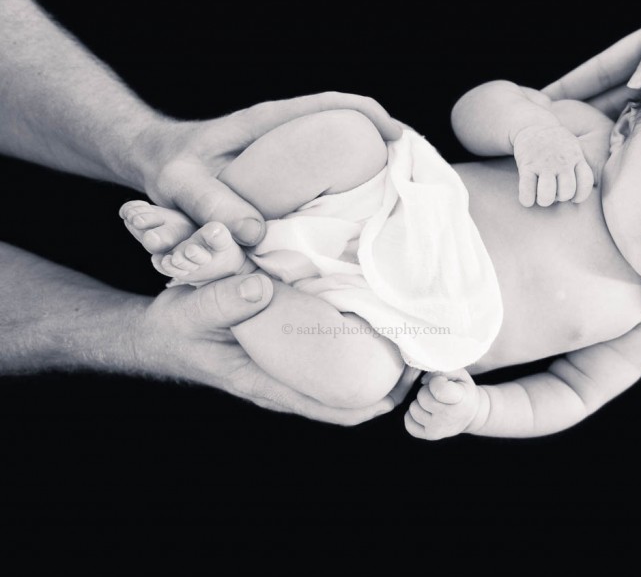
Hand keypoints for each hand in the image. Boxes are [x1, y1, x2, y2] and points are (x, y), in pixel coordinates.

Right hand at [134, 273, 416, 424]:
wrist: (156, 333)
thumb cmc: (175, 327)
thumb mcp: (190, 311)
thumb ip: (221, 301)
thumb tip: (261, 287)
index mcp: (270, 384)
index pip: (339, 407)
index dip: (382, 399)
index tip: (417, 374)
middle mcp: (287, 382)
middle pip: (353, 396)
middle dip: (394, 379)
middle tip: (430, 346)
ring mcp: (288, 368)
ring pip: (346, 375)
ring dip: (380, 360)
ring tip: (415, 330)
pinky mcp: (287, 350)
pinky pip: (332, 355)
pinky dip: (357, 342)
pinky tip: (375, 314)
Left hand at [138, 92, 402, 248]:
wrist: (153, 160)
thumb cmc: (166, 167)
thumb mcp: (179, 184)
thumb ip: (211, 205)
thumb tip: (256, 233)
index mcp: (268, 123)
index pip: (331, 105)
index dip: (368, 115)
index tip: (397, 137)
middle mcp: (283, 133)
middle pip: (345, 124)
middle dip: (380, 142)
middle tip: (410, 173)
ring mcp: (285, 151)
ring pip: (336, 150)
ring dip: (365, 168)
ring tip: (392, 198)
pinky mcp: (282, 173)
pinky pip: (322, 175)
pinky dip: (343, 188)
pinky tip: (353, 218)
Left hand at [404, 369, 480, 439]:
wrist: (472, 414)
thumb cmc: (463, 390)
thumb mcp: (461, 375)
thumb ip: (444, 370)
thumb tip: (423, 380)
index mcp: (460, 399)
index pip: (438, 389)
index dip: (436, 381)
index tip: (443, 382)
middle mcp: (449, 417)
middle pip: (422, 397)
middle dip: (427, 390)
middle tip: (436, 392)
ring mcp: (438, 429)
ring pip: (413, 409)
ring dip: (420, 403)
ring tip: (432, 402)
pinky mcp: (429, 436)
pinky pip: (409, 424)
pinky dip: (413, 416)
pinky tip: (425, 412)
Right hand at [512, 124, 594, 206]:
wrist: (532, 125)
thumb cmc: (555, 143)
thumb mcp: (573, 147)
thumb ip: (580, 164)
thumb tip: (584, 188)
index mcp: (576, 157)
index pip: (586, 182)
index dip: (580, 195)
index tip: (572, 196)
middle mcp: (562, 161)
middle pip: (567, 192)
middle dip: (561, 198)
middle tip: (555, 192)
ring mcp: (544, 164)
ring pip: (547, 195)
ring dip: (544, 200)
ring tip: (542, 197)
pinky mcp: (526, 165)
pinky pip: (527, 191)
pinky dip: (527, 200)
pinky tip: (528, 198)